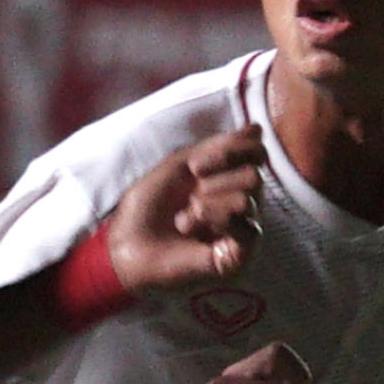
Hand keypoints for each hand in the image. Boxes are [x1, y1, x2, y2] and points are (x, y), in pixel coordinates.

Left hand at [103, 130, 265, 293]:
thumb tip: (256, 129)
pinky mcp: (238, 254)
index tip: (195, 166)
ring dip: (208, 204)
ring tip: (184, 218)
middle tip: (190, 194)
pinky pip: (248, 228)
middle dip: (218, 179)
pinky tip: (190, 227)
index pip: (256, 153)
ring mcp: (240, 228)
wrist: (127, 245)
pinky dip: (215, 220)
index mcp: (226, 177)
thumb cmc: (146, 208)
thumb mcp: (178, 166)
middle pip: (255, 175)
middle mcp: (238, 200)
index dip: (232, 151)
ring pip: (247, 199)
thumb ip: (216, 147)